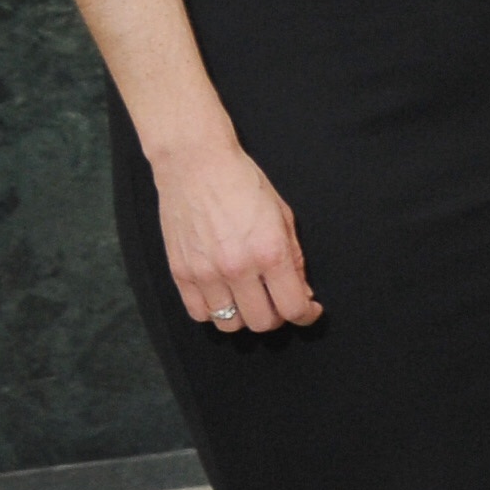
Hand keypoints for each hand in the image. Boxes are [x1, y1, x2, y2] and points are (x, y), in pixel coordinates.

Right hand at [152, 139, 318, 330]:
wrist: (196, 166)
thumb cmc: (244, 185)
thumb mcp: (284, 217)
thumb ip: (295, 259)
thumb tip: (302, 292)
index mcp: (270, 253)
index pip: (292, 308)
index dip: (306, 315)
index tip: (309, 310)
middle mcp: (237, 268)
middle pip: (262, 322)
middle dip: (278, 316)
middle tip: (280, 301)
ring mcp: (205, 273)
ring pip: (230, 323)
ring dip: (245, 316)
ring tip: (251, 299)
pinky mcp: (180, 272)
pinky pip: (199, 313)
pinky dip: (215, 312)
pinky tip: (225, 297)